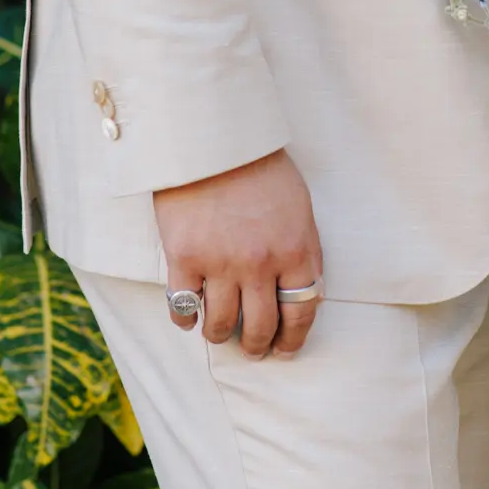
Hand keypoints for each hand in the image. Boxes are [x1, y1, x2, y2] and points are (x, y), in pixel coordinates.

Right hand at [154, 148, 322, 360]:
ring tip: (218, 333)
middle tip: (253, 350)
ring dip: (220, 335)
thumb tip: (306, 293)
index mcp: (295, 249)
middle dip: (257, 346)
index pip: (301, 312)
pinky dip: (186, 318)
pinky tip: (189, 315)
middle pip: (260, 327)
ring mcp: (220, 263)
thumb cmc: (260, 167)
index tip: (285, 349)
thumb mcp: (298, 207)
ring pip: (220, 325)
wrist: (215, 139)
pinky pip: (182, 308)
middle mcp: (260, 263)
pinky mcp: (184, 258)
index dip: (293, 339)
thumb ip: (303, 250)